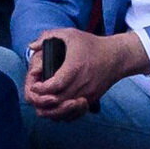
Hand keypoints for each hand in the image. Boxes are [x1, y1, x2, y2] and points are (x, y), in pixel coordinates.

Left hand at [23, 29, 149, 120]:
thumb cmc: (92, 45)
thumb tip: (32, 46)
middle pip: (57, 101)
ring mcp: (87, 93)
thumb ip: (48, 37)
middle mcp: (82, 83)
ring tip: (43, 101)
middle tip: (35, 94)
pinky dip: (63, 114)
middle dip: (42, 100)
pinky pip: (75, 114)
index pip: (53, 86)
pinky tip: (56, 107)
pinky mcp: (91, 99)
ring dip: (51, 109)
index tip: (35, 84)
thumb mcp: (70, 34)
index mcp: (74, 68)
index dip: (40, 88)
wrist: (117, 57)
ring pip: (65, 111)